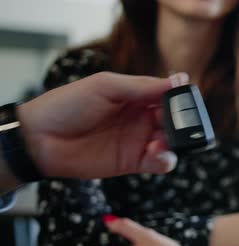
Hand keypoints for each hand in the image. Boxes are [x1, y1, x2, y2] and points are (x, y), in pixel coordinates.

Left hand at [17, 72, 188, 179]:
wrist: (41, 138)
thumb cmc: (68, 105)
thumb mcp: (106, 86)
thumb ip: (143, 86)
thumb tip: (178, 80)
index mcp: (136, 96)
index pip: (168, 95)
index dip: (180, 97)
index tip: (188, 98)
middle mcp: (141, 118)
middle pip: (174, 121)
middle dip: (181, 123)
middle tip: (177, 124)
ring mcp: (138, 141)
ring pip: (171, 143)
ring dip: (174, 143)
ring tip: (160, 142)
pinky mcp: (133, 162)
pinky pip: (159, 163)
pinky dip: (165, 160)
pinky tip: (157, 154)